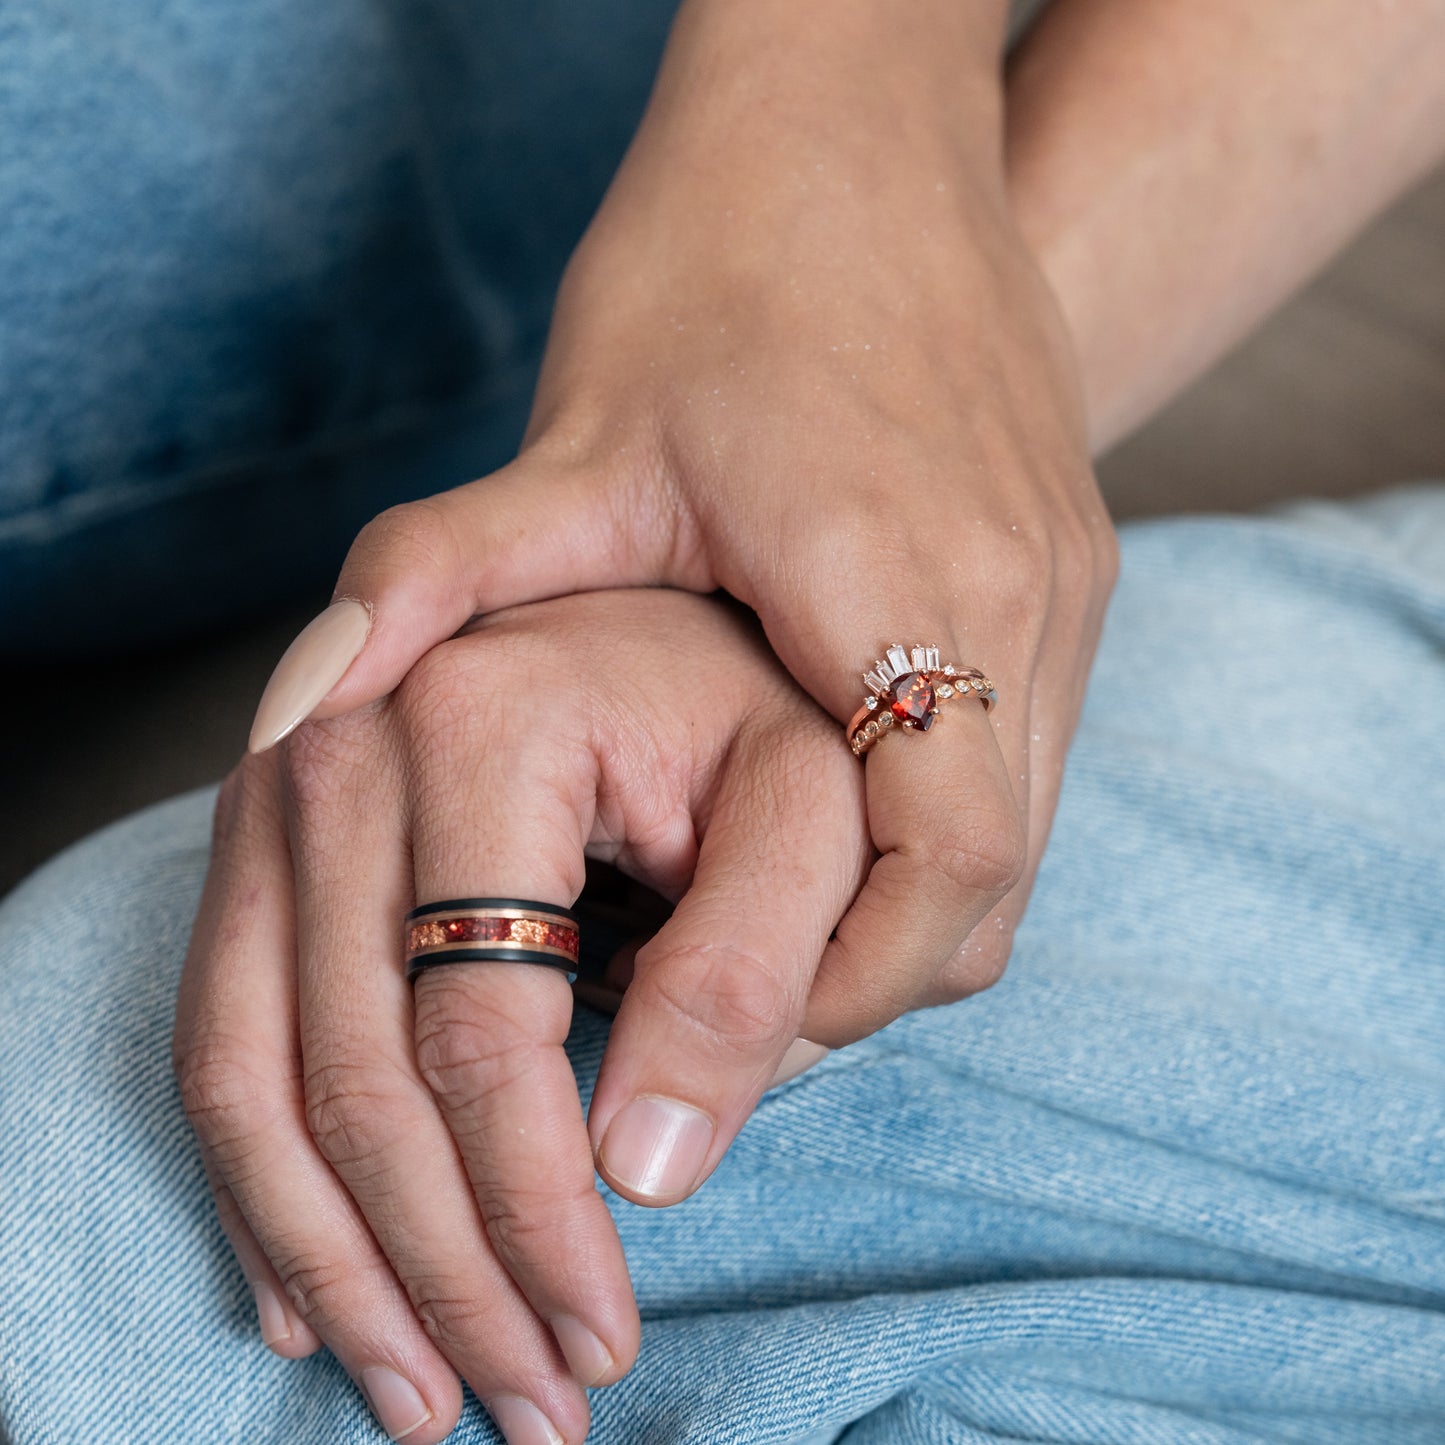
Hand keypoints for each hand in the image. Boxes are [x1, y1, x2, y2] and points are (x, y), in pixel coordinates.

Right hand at [176, 588, 867, 1444]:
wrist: (666, 623)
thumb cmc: (757, 710)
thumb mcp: (810, 807)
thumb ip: (749, 970)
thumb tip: (645, 1170)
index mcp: (480, 718)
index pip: (480, 1030)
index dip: (533, 1214)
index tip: (599, 1336)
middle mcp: (338, 747)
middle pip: (350, 1074)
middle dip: (437, 1272)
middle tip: (524, 1405)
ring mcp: (276, 798)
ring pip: (253, 1078)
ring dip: (333, 1258)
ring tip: (419, 1390)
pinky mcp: (260, 848)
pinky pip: (222, 1039)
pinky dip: (263, 1180)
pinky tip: (313, 1290)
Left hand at [259, 0, 1117, 1042]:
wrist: (867, 129)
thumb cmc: (726, 261)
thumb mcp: (578, 428)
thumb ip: (445, 576)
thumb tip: (294, 705)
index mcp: (907, 580)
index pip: (935, 877)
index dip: (833, 991)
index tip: (714, 1037)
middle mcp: (1023, 603)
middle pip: (984, 898)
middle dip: (853, 983)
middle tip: (712, 1007)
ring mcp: (1065, 588)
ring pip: (1016, 850)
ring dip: (891, 919)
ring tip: (753, 918)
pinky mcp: (1071, 570)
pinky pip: (1023, 770)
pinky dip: (928, 840)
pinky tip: (821, 813)